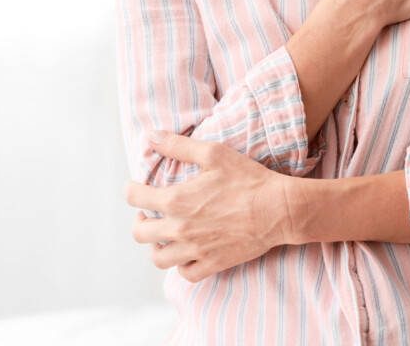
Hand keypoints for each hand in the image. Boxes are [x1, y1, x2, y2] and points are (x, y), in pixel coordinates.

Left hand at [123, 131, 296, 282]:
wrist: (278, 210)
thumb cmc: (248, 179)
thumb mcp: (213, 154)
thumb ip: (178, 145)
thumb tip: (151, 136)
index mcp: (177, 201)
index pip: (135, 198)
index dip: (131, 190)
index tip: (135, 187)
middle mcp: (180, 229)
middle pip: (140, 233)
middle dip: (140, 220)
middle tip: (148, 213)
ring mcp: (196, 250)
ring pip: (158, 258)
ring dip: (156, 246)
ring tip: (164, 235)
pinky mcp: (213, 264)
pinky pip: (185, 273)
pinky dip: (181, 264)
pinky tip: (186, 252)